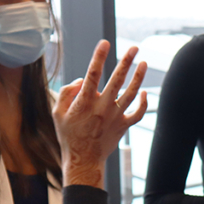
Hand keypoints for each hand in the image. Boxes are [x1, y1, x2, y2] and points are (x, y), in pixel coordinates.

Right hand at [53, 40, 147, 187]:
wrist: (83, 161)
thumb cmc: (68, 135)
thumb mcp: (58, 113)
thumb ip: (67, 93)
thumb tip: (82, 80)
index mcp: (84, 102)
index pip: (93, 74)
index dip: (99, 57)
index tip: (105, 42)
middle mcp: (102, 108)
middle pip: (117, 80)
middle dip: (126, 62)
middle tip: (134, 47)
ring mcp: (115, 117)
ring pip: (131, 94)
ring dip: (139, 77)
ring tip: (144, 62)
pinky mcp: (123, 126)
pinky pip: (137, 113)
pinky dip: (144, 103)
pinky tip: (145, 92)